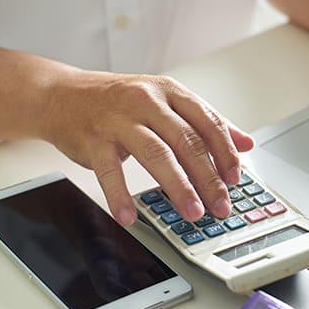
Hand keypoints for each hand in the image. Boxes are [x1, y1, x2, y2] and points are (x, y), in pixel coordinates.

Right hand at [42, 71, 253, 225]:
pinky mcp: (93, 139)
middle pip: (187, 141)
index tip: (236, 179)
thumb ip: (205, 121)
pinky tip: (130, 216)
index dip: (225, 152)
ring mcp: (119, 120)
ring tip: (192, 213)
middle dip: (208, 178)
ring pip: (156, 154)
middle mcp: (147, 102)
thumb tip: (246, 142)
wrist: (62, 95)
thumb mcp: (165, 101)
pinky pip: (109, 171)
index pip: (207, 121)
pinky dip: (120, 196)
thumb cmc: (117, 101)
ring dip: (178, 187)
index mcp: (169, 92)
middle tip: (220, 206)